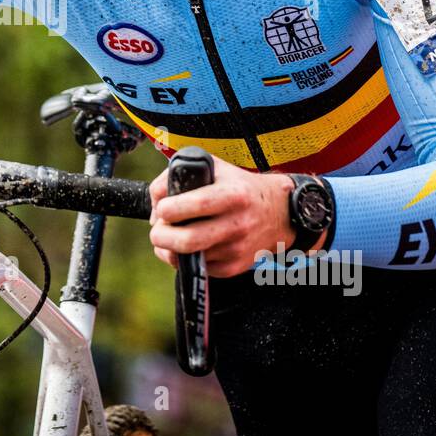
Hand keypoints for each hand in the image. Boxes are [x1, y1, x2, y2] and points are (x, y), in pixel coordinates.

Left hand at [148, 155, 298, 277]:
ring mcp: (235, 249)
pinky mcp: (233, 267)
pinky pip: (198, 268)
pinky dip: (184, 259)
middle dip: (160, 236)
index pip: (194, 205)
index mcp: (232, 195)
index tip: (162, 207)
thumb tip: (156, 207)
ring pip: (187, 258)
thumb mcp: (213, 167)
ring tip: (170, 236)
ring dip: (168, 249)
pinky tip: (189, 245)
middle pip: (187, 241)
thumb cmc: (237, 186)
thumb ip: (177, 175)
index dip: (167, 208)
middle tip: (158, 229)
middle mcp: (236, 224)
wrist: (278, 212)